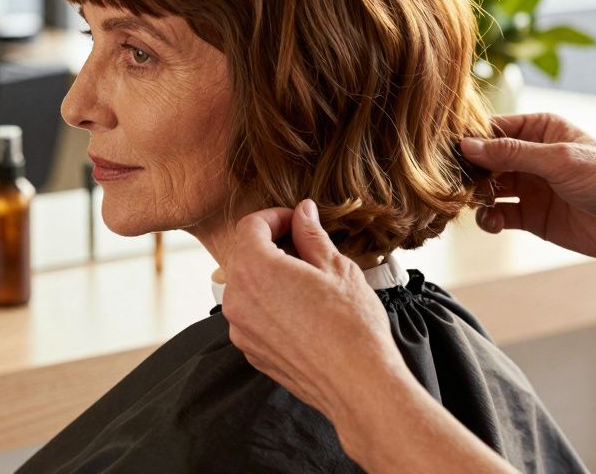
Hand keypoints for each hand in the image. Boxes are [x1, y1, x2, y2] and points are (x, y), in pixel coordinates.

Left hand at [221, 200, 405, 422]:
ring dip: (270, 276)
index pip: (249, 227)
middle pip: (244, 256)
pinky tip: (302, 311)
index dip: (274, 217)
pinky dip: (270, 305)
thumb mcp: (336, 267)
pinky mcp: (251, 351)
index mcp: (254, 270)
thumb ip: (311, 235)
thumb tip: (302, 212)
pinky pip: (252, 316)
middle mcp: (237, 299)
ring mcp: (241, 329)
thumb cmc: (352, 325)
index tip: (296, 221)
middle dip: (271, 245)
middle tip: (306, 248)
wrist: (357, 383)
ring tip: (308, 282)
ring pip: (247, 287)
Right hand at [460, 112, 595, 289]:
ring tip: (478, 203)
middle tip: (459, 183)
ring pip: (487, 188)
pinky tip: (492, 222)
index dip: (471, 139)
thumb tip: (468, 146)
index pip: (493, 129)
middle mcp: (531, 156)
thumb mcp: (559, 160)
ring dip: (477, 196)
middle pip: (485, 159)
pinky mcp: (530, 215)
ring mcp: (530, 186)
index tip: (450, 152)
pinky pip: (498, 215)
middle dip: (470, 171)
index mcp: (540, 129)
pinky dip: (489, 219)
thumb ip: (511, 153)